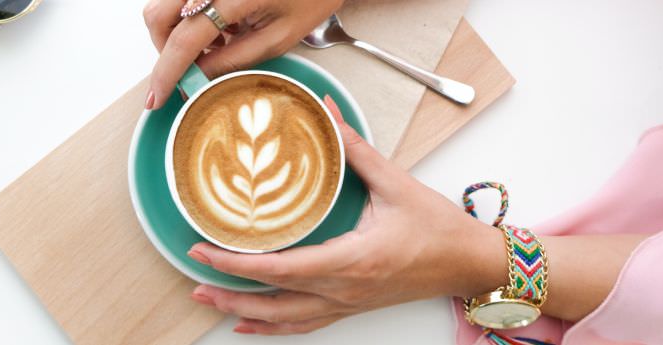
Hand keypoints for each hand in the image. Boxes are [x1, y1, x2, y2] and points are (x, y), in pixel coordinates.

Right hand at [142, 0, 343, 108]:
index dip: (166, 72)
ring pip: (162, 4)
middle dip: (164, 49)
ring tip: (214, 44)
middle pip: (158, 16)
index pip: (184, 39)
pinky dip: (186, 17)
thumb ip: (234, 59)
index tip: (156, 98)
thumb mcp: (278, 38)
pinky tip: (217, 26)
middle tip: (189, 69)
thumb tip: (197, 78)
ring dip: (175, 32)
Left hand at [185, 95, 507, 334]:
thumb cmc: (439, 228)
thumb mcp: (396, 183)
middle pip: (273, 300)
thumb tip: (326, 112)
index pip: (281, 268)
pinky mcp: (352, 306)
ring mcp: (347, 303)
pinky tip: (249, 326)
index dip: (237, 263)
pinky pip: (305, 325)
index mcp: (353, 259)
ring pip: (285, 320)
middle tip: (193, 274)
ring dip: (244, 312)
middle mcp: (344, 290)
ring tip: (208, 300)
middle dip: (228, 289)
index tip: (204, 250)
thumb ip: (355, 148)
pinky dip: (272, 328)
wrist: (469, 263)